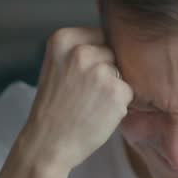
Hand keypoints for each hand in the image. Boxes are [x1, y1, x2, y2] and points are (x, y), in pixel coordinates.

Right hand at [20, 27, 132, 171]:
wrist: (47, 144)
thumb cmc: (55, 107)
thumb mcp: (57, 65)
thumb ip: (81, 48)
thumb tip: (119, 37)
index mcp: (63, 39)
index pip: (101, 34)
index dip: (97, 57)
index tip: (81, 75)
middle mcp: (81, 51)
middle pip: (113, 52)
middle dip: (107, 71)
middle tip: (85, 93)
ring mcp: (99, 71)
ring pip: (122, 72)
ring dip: (114, 87)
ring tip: (91, 104)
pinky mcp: (116, 91)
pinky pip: (130, 91)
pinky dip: (119, 104)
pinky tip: (99, 113)